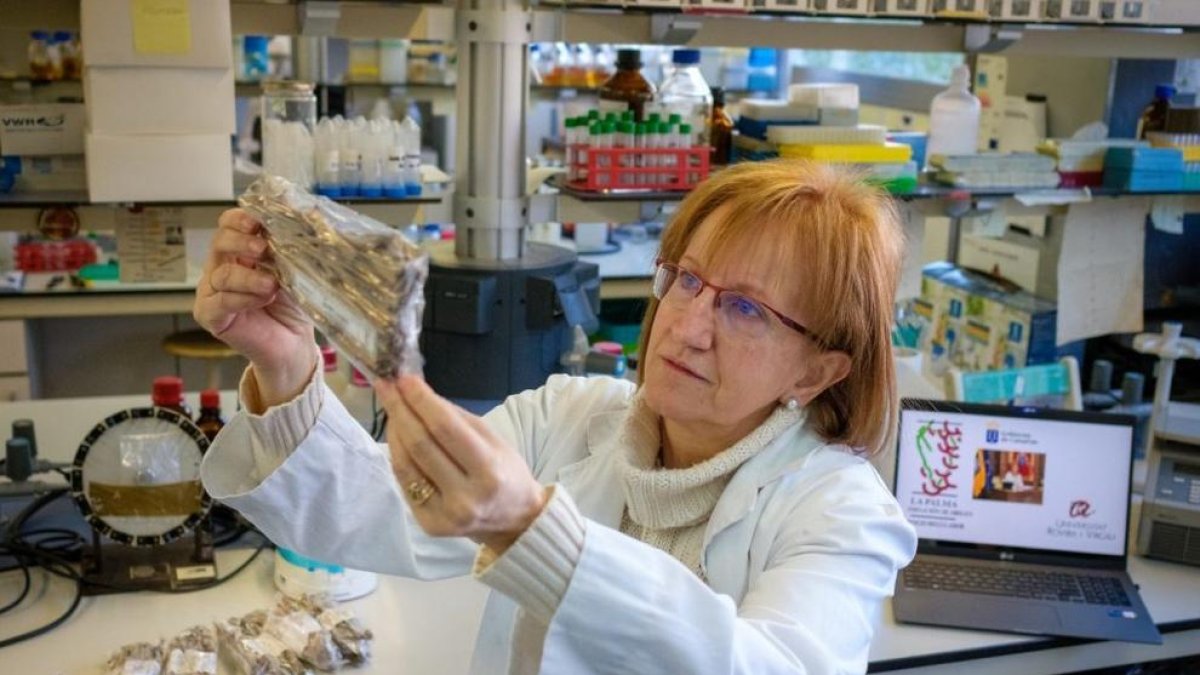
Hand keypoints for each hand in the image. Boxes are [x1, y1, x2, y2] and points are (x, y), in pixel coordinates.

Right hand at [194, 209, 315, 406]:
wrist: (294, 343)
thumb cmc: (293, 305)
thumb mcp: (297, 269)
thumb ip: (295, 244)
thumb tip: (309, 212)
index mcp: (240, 251)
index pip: (229, 224)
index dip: (240, 219)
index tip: (259, 221)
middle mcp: (222, 267)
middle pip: (219, 242)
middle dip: (241, 242)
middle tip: (263, 250)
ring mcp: (212, 291)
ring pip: (221, 273)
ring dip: (249, 277)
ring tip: (272, 285)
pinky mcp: (210, 315)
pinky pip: (220, 301)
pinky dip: (243, 298)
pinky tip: (262, 299)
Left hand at [374, 376, 547, 553]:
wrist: (515, 521)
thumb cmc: (506, 472)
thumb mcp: (494, 440)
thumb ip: (456, 418)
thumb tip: (418, 393)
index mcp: (488, 472)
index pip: (445, 429)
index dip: (421, 401)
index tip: (404, 378)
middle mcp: (464, 498)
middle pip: (420, 445)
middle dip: (400, 410)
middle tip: (386, 385)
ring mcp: (443, 515)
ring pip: (405, 464)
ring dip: (394, 430)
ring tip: (391, 406)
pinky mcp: (428, 524)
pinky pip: (405, 482)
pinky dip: (398, 454)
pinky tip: (397, 435)